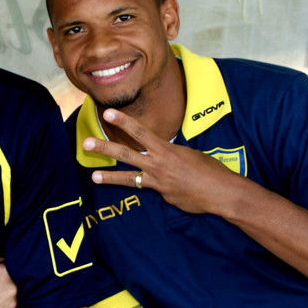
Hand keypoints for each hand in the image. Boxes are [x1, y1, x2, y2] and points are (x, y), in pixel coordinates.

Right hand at [0, 259, 16, 307]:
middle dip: (5, 282)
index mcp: (3, 271)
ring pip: (12, 294)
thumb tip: (2, 263)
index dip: (4, 269)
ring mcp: (12, 302)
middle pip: (14, 280)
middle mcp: (11, 286)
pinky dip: (2, 307)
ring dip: (5, 295)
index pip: (12, 264)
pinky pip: (9, 307)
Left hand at [83, 108, 241, 214]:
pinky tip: (158, 189)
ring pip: (128, 177)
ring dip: (109, 176)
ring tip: (93, 175)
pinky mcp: (161, 195)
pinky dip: (149, 187)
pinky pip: (149, 190)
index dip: (123, 121)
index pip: (140, 132)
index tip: (107, 113)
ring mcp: (157, 181)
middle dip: (104, 148)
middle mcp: (158, 164)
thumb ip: (171, 154)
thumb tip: (163, 158)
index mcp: (166, 149)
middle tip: (86, 143)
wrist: (220, 192)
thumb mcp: (189, 154)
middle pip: (126, 153)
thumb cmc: (209, 170)